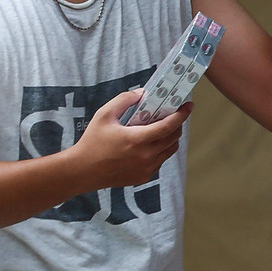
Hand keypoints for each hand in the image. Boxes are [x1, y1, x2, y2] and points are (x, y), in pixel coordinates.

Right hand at [70, 89, 191, 191]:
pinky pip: (161, 161)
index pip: (168, 126)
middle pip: (173, 138)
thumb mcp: (104, 115)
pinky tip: (151, 143)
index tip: (189, 106)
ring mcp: (146, 169)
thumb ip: (124, 100)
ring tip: (163, 127)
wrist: (82, 171)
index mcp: (137, 140)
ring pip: (170, 151)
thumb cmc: (92, 141)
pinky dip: (161, 150)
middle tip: (174, 114)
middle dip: (177, 124)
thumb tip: (143, 93)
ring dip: (171, 138)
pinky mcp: (144, 177)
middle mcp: (146, 157)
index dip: (181, 115)